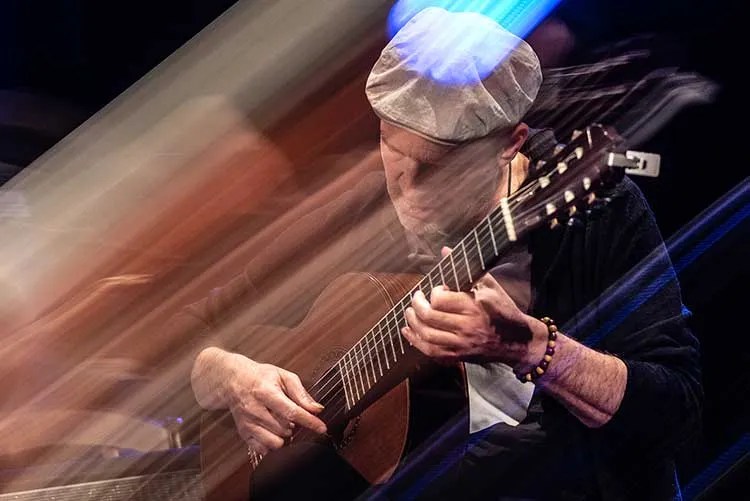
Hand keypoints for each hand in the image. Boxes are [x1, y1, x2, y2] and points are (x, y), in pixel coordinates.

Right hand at [224, 355, 326, 453]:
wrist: (234, 380)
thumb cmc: (261, 376)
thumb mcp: (283, 376)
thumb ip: (301, 393)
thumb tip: (316, 409)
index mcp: (266, 392)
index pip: (291, 411)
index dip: (309, 421)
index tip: (322, 428)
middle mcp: (254, 409)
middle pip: (284, 428)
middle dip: (294, 425)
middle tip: (292, 415)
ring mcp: (248, 423)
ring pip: (275, 442)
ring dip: (284, 435)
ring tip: (282, 423)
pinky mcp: (243, 433)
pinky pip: (263, 449)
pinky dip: (272, 444)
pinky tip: (273, 432)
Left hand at [401, 247, 546, 367]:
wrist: (519, 341)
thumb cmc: (503, 310)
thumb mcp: (489, 285)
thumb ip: (465, 268)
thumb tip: (445, 250)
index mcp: (474, 307)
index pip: (441, 300)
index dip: (433, 292)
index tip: (437, 288)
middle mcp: (466, 327)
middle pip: (429, 317)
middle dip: (416, 305)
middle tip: (416, 297)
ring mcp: (462, 344)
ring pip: (426, 336)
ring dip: (413, 322)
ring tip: (410, 312)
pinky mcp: (459, 356)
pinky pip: (431, 352)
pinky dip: (415, 342)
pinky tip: (409, 331)